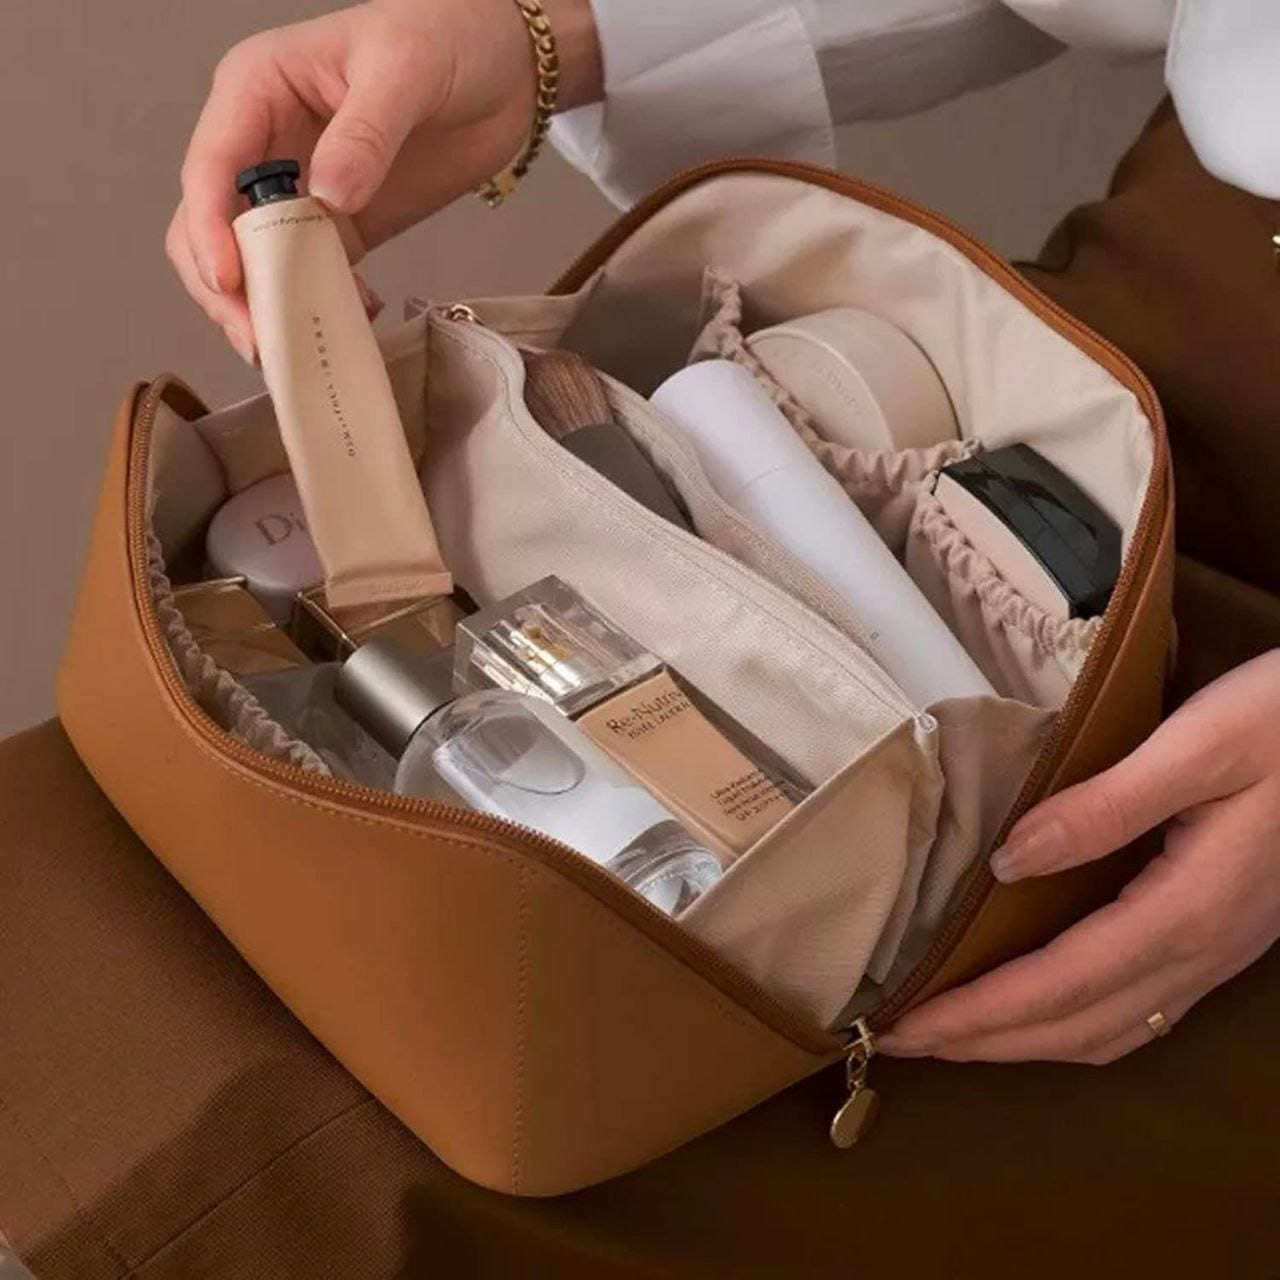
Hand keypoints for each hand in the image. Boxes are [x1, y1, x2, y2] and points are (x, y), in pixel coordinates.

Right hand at [167, 0, 602, 362]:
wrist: (507, 63)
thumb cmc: (447, 36)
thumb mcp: (404, 71)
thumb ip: (365, 134)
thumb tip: (328, 198)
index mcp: (256, 90)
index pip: (210, 167)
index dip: (209, 229)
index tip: (230, 281)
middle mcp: (265, 142)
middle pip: (212, 224)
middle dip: (226, 286)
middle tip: (260, 338)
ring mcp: (301, 188)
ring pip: (254, 258)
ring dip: (266, 306)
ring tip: (298, 345)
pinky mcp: (343, 223)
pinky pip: (311, 274)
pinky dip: (320, 304)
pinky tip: (353, 319)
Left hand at [880, 650, 1279, 1064]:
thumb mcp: (1199, 746)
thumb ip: (1104, 806)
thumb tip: (1009, 861)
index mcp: (1188, 907)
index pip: (1058, 983)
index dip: (976, 1013)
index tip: (903, 1025)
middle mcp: (1203, 948)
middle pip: (1076, 1024)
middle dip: (983, 1042)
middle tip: (899, 1042)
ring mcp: (1220, 952)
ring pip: (1109, 1029)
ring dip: (1025, 1042)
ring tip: (955, 1036)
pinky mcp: (1224, 936)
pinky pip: (1139, 1009)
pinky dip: (1075, 1025)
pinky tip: (1044, 1012)